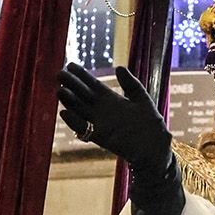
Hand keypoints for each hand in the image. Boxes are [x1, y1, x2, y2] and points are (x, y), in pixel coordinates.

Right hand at [56, 64, 171, 177]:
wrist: (155, 148)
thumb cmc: (150, 124)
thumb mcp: (142, 99)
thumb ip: (131, 84)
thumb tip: (119, 68)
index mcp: (112, 99)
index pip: (93, 85)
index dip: (82, 75)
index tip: (70, 65)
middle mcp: (103, 110)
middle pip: (82, 95)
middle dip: (71, 85)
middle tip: (59, 74)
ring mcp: (100, 123)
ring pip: (80, 110)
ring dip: (69, 101)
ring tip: (60, 91)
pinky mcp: (101, 138)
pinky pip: (84, 129)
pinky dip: (74, 122)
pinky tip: (64, 113)